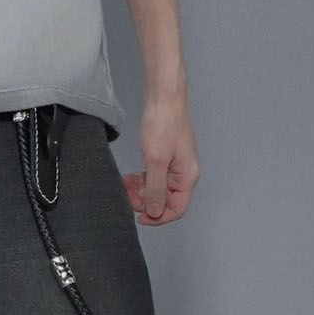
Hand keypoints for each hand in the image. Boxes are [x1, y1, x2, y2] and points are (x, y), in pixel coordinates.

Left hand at [123, 94, 199, 224]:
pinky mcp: (167, 157)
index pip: (176, 209)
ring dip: (141, 190)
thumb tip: (155, 212)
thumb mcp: (156, 161)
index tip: (138, 216)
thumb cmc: (163, 124)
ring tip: (125, 182)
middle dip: (145, 200)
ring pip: (158, 189)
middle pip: (166, 200)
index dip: (157, 217)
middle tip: (126, 193)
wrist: (163, 97)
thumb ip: (156, 189)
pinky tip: (131, 176)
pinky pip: (155, 177)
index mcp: (187, 177)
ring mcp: (176, 165)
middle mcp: (185, 173)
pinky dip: (142, 180)